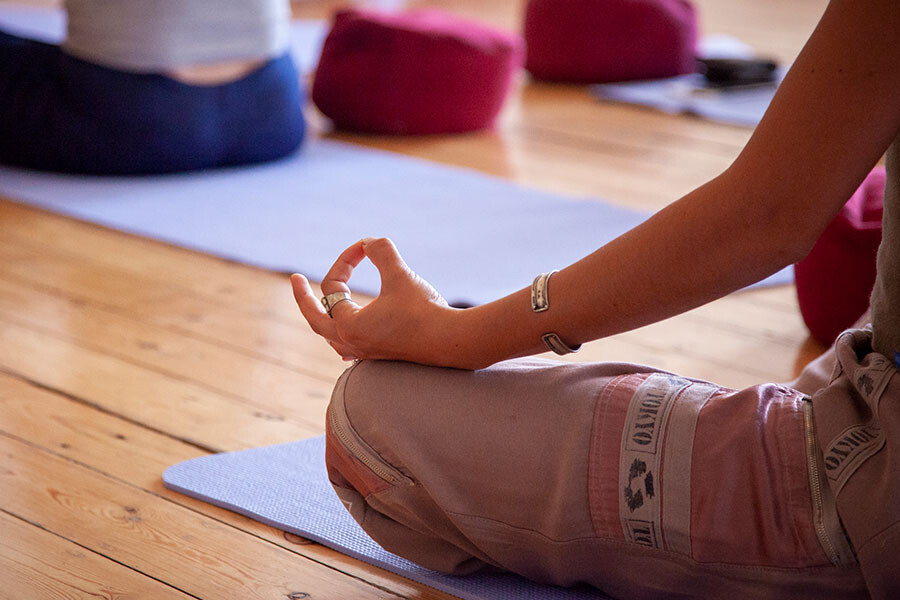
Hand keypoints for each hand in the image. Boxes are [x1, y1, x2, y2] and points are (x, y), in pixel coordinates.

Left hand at [291, 237, 469, 366]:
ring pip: (331, 337)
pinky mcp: (380, 357)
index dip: (346, 259)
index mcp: (349, 325)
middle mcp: (352, 343)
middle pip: (315, 319)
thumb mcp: (400, 274)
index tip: (365, 246)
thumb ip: (381, 251)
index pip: (334, 286)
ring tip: (320, 307)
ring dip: (323, 318)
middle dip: (303, 297)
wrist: (452, 342)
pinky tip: (345, 338)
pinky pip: (348, 349)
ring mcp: (365, 353)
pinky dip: (341, 337)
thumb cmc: (425, 310)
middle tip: (296, 280)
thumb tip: (369, 241)